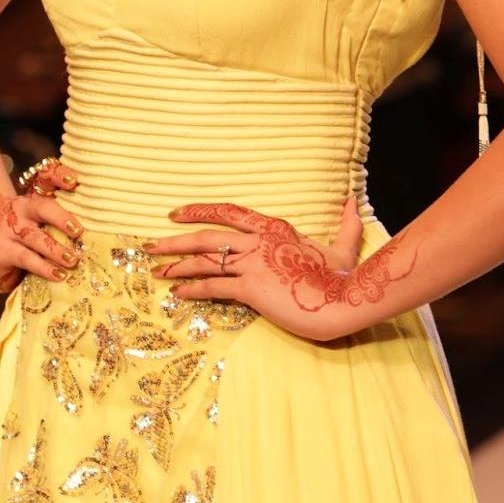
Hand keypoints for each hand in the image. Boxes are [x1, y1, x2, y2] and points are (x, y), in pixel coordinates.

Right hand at [0, 162, 84, 293]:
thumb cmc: (31, 239)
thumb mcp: (46, 225)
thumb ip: (67, 221)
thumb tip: (100, 228)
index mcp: (36, 197)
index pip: (46, 179)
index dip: (59, 176)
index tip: (74, 181)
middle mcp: (22, 208)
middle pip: (42, 207)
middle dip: (61, 218)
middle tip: (78, 231)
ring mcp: (9, 228)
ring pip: (36, 238)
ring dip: (56, 250)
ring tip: (73, 260)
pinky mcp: (1, 250)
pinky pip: (26, 258)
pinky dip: (44, 268)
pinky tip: (59, 275)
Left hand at [144, 195, 367, 341]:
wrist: (343, 300)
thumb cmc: (341, 277)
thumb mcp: (343, 246)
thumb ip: (346, 224)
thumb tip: (353, 202)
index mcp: (274, 228)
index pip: (229, 212)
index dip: (199, 211)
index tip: (175, 214)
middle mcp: (259, 241)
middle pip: (206, 236)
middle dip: (174, 240)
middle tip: (150, 246)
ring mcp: (253, 264)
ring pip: (205, 260)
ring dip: (177, 265)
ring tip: (156, 271)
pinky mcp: (251, 288)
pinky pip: (214, 285)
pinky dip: (192, 288)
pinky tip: (177, 293)